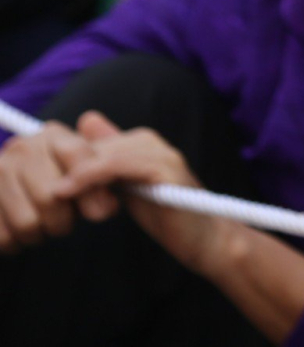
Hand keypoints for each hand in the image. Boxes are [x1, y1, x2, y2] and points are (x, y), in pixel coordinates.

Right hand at [0, 120, 105, 252]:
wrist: (23, 184)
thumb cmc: (63, 181)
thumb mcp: (88, 172)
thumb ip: (103, 181)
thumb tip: (102, 210)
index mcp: (53, 136)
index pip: (77, 157)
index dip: (92, 191)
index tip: (100, 212)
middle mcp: (22, 148)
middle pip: (50, 197)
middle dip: (64, 220)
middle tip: (65, 223)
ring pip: (27, 221)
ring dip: (40, 233)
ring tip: (44, 226)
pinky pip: (4, 236)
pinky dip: (17, 242)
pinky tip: (22, 233)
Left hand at [55, 113, 235, 277]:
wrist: (205, 239)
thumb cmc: (168, 216)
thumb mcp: (130, 189)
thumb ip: (110, 163)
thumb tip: (86, 124)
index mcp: (143, 143)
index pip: (91, 141)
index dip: (66, 160)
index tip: (44, 185)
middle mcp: (153, 142)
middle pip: (93, 145)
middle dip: (64, 166)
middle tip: (38, 190)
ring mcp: (161, 154)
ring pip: (102, 153)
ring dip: (72, 171)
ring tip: (49, 192)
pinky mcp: (165, 171)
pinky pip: (117, 166)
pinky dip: (89, 176)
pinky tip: (67, 190)